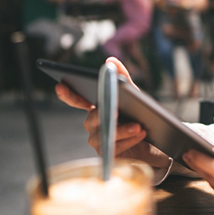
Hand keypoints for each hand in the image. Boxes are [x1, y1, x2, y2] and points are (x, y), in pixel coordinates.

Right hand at [55, 57, 169, 167]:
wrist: (152, 143)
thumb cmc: (138, 116)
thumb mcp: (133, 95)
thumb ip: (122, 77)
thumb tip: (110, 60)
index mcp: (95, 107)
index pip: (78, 100)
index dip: (68, 94)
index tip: (60, 85)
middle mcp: (92, 123)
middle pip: (94, 117)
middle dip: (106, 112)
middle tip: (117, 109)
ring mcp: (97, 140)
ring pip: (105, 133)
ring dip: (123, 129)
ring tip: (138, 125)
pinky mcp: (106, 154)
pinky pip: (114, 146)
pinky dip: (129, 140)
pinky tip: (141, 133)